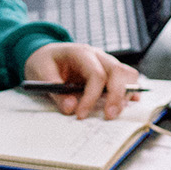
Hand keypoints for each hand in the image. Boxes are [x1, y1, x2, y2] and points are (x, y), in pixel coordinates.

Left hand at [25, 43, 139, 119]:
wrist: (46, 54)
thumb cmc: (44, 62)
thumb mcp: (40, 75)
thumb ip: (55, 92)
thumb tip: (71, 108)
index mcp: (80, 53)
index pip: (96, 74)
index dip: (91, 97)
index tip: (81, 115)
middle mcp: (98, 55)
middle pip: (118, 71)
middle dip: (116, 96)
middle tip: (108, 116)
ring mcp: (106, 62)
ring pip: (127, 73)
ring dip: (125, 93)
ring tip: (114, 112)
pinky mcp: (109, 71)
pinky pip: (127, 78)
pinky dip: (130, 91)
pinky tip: (126, 104)